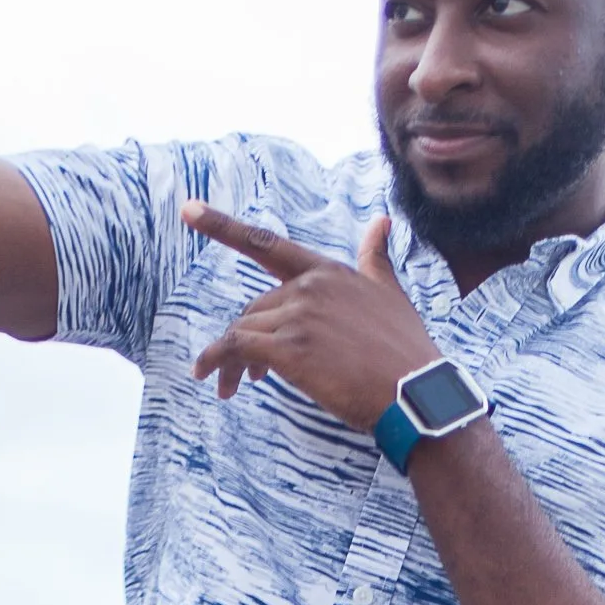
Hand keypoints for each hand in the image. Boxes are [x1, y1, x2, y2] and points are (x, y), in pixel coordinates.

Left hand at [185, 201, 433, 430]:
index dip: (223, 226)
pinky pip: (236, 348)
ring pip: (243, 329)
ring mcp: (300, 315)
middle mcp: (311, 286)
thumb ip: (376, 259)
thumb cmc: (406, 352)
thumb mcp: (392, 294)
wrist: (416, 393)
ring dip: (230, 361)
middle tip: (244, 377)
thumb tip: (381, 221)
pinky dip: (218, 363)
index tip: (188, 211)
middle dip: (244, 339)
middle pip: (255, 307)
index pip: (268, 245)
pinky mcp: (290, 348)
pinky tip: (217, 382)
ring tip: (230, 388)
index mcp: (329, 272)